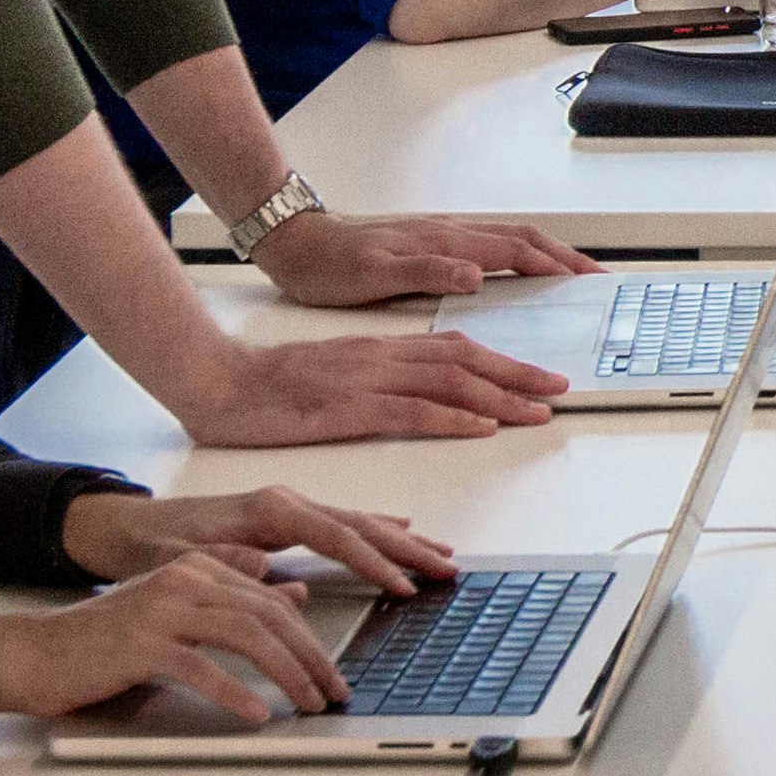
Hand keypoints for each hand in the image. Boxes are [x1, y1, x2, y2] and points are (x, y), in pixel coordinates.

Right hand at [0, 551, 348, 719]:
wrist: (35, 652)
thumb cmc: (105, 642)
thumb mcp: (175, 615)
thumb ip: (230, 604)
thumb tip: (294, 599)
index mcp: (197, 569)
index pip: (271, 601)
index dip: (310, 639)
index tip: (332, 674)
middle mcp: (184, 581)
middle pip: (268, 614)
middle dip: (310, 656)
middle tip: (334, 692)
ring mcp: (161, 609)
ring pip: (246, 634)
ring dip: (286, 673)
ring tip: (308, 703)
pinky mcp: (139, 644)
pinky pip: (200, 667)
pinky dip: (234, 692)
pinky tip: (256, 713)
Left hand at [64, 484, 456, 596]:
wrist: (124, 528)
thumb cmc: (151, 546)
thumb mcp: (182, 561)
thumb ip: (229, 566)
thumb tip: (275, 573)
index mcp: (268, 509)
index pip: (336, 535)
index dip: (373, 561)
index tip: (404, 584)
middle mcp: (285, 502)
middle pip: (361, 524)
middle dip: (407, 548)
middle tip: (447, 569)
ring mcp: (288, 508)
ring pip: (358, 522)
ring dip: (401, 541)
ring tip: (440, 556)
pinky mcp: (285, 519)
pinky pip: (343, 524)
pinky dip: (377, 532)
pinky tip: (398, 535)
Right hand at [160, 327, 573, 445]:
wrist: (216, 381)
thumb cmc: (266, 388)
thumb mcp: (332, 380)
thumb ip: (374, 386)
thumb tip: (416, 402)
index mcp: (378, 350)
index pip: (453, 349)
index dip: (500, 362)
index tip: (536, 376)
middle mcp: (380, 357)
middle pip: (464, 359)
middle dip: (517, 374)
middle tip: (560, 389)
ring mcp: (366, 379)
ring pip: (449, 381)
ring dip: (501, 396)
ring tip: (539, 409)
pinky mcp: (347, 407)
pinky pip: (411, 410)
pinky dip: (453, 416)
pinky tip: (481, 425)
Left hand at [252, 204, 599, 304]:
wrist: (297, 243)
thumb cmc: (329, 265)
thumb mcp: (373, 275)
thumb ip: (427, 272)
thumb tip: (476, 273)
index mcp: (443, 242)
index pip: (515, 250)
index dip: (555, 265)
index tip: (586, 279)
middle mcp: (448, 233)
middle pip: (522, 239)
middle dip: (564, 256)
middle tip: (596, 276)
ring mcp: (441, 235)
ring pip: (507, 239)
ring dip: (545, 254)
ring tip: (570, 272)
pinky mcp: (430, 243)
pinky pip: (488, 246)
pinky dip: (517, 256)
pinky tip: (518, 270)